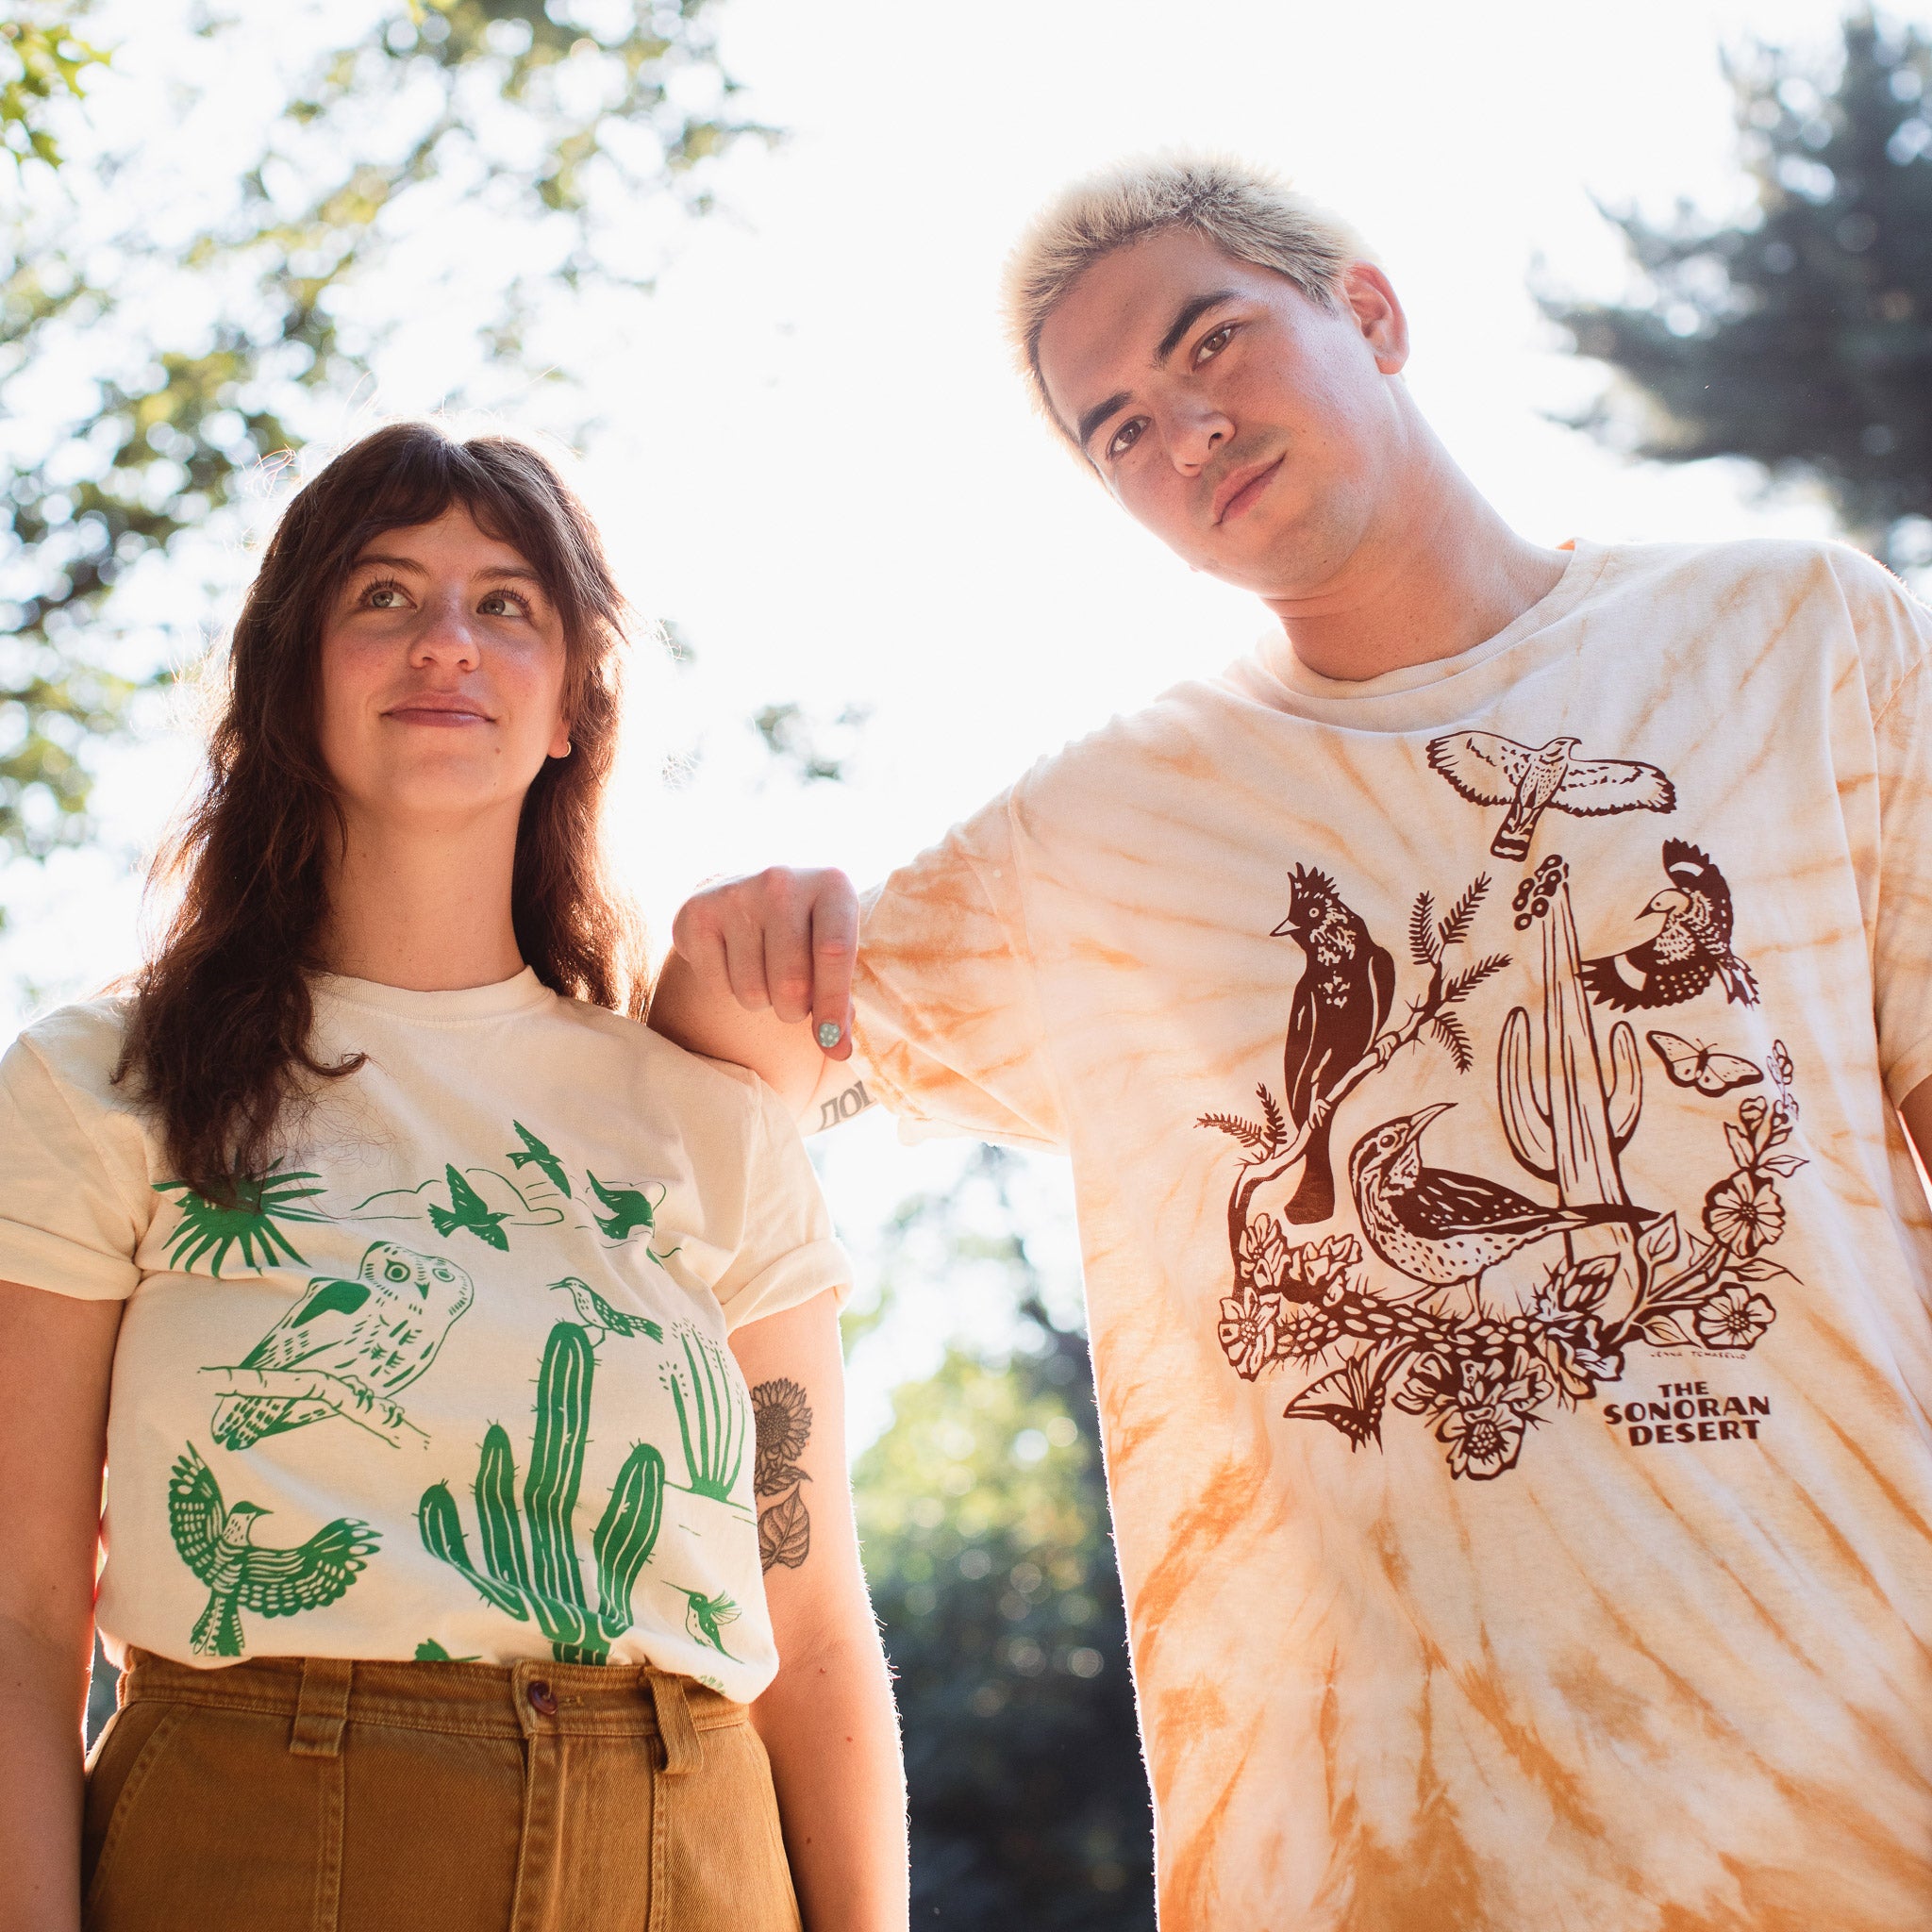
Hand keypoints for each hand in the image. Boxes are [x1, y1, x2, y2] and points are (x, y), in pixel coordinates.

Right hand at [670, 868, 857, 1060]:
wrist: (744, 890)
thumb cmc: (803, 931)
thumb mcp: (831, 950)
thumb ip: (840, 998)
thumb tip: (838, 1050)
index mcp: (831, 885)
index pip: (834, 954)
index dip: (833, 1006)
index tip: (832, 1043)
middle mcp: (782, 882)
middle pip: (791, 983)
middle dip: (794, 1010)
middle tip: (793, 999)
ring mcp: (736, 894)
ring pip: (752, 992)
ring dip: (761, 1000)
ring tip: (763, 972)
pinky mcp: (697, 913)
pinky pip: (717, 986)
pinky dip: (727, 989)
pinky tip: (733, 961)